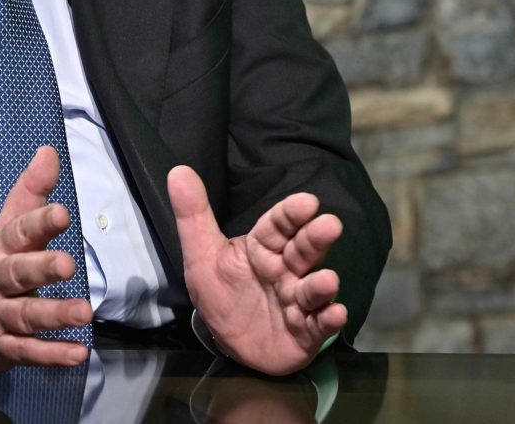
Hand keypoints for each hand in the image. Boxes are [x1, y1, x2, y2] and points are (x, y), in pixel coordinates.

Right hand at [0, 146, 91, 370]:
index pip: (18, 231)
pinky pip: (28, 352)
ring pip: (25, 316)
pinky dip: (52, 355)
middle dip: (41, 269)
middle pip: (17, 274)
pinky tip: (77, 352)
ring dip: (54, 315)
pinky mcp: (4, 346)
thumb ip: (31, 192)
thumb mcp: (4, 225)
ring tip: (83, 313)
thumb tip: (49, 153)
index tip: (61, 213)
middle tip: (66, 265)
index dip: (39, 221)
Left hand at [169, 165, 345, 375]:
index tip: (307, 201)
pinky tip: (335, 313)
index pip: (278, 225)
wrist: (232, 344)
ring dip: (321, 285)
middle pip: (303, 251)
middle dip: (316, 239)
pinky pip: (319, 326)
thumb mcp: (201, 256)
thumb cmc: (224, 295)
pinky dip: (328, 320)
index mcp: (263, 249)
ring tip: (327, 280)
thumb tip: (178, 171)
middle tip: (330, 225)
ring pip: (313, 289)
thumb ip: (193, 215)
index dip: (291, 213)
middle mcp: (286, 271)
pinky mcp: (305, 332)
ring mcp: (297, 301)